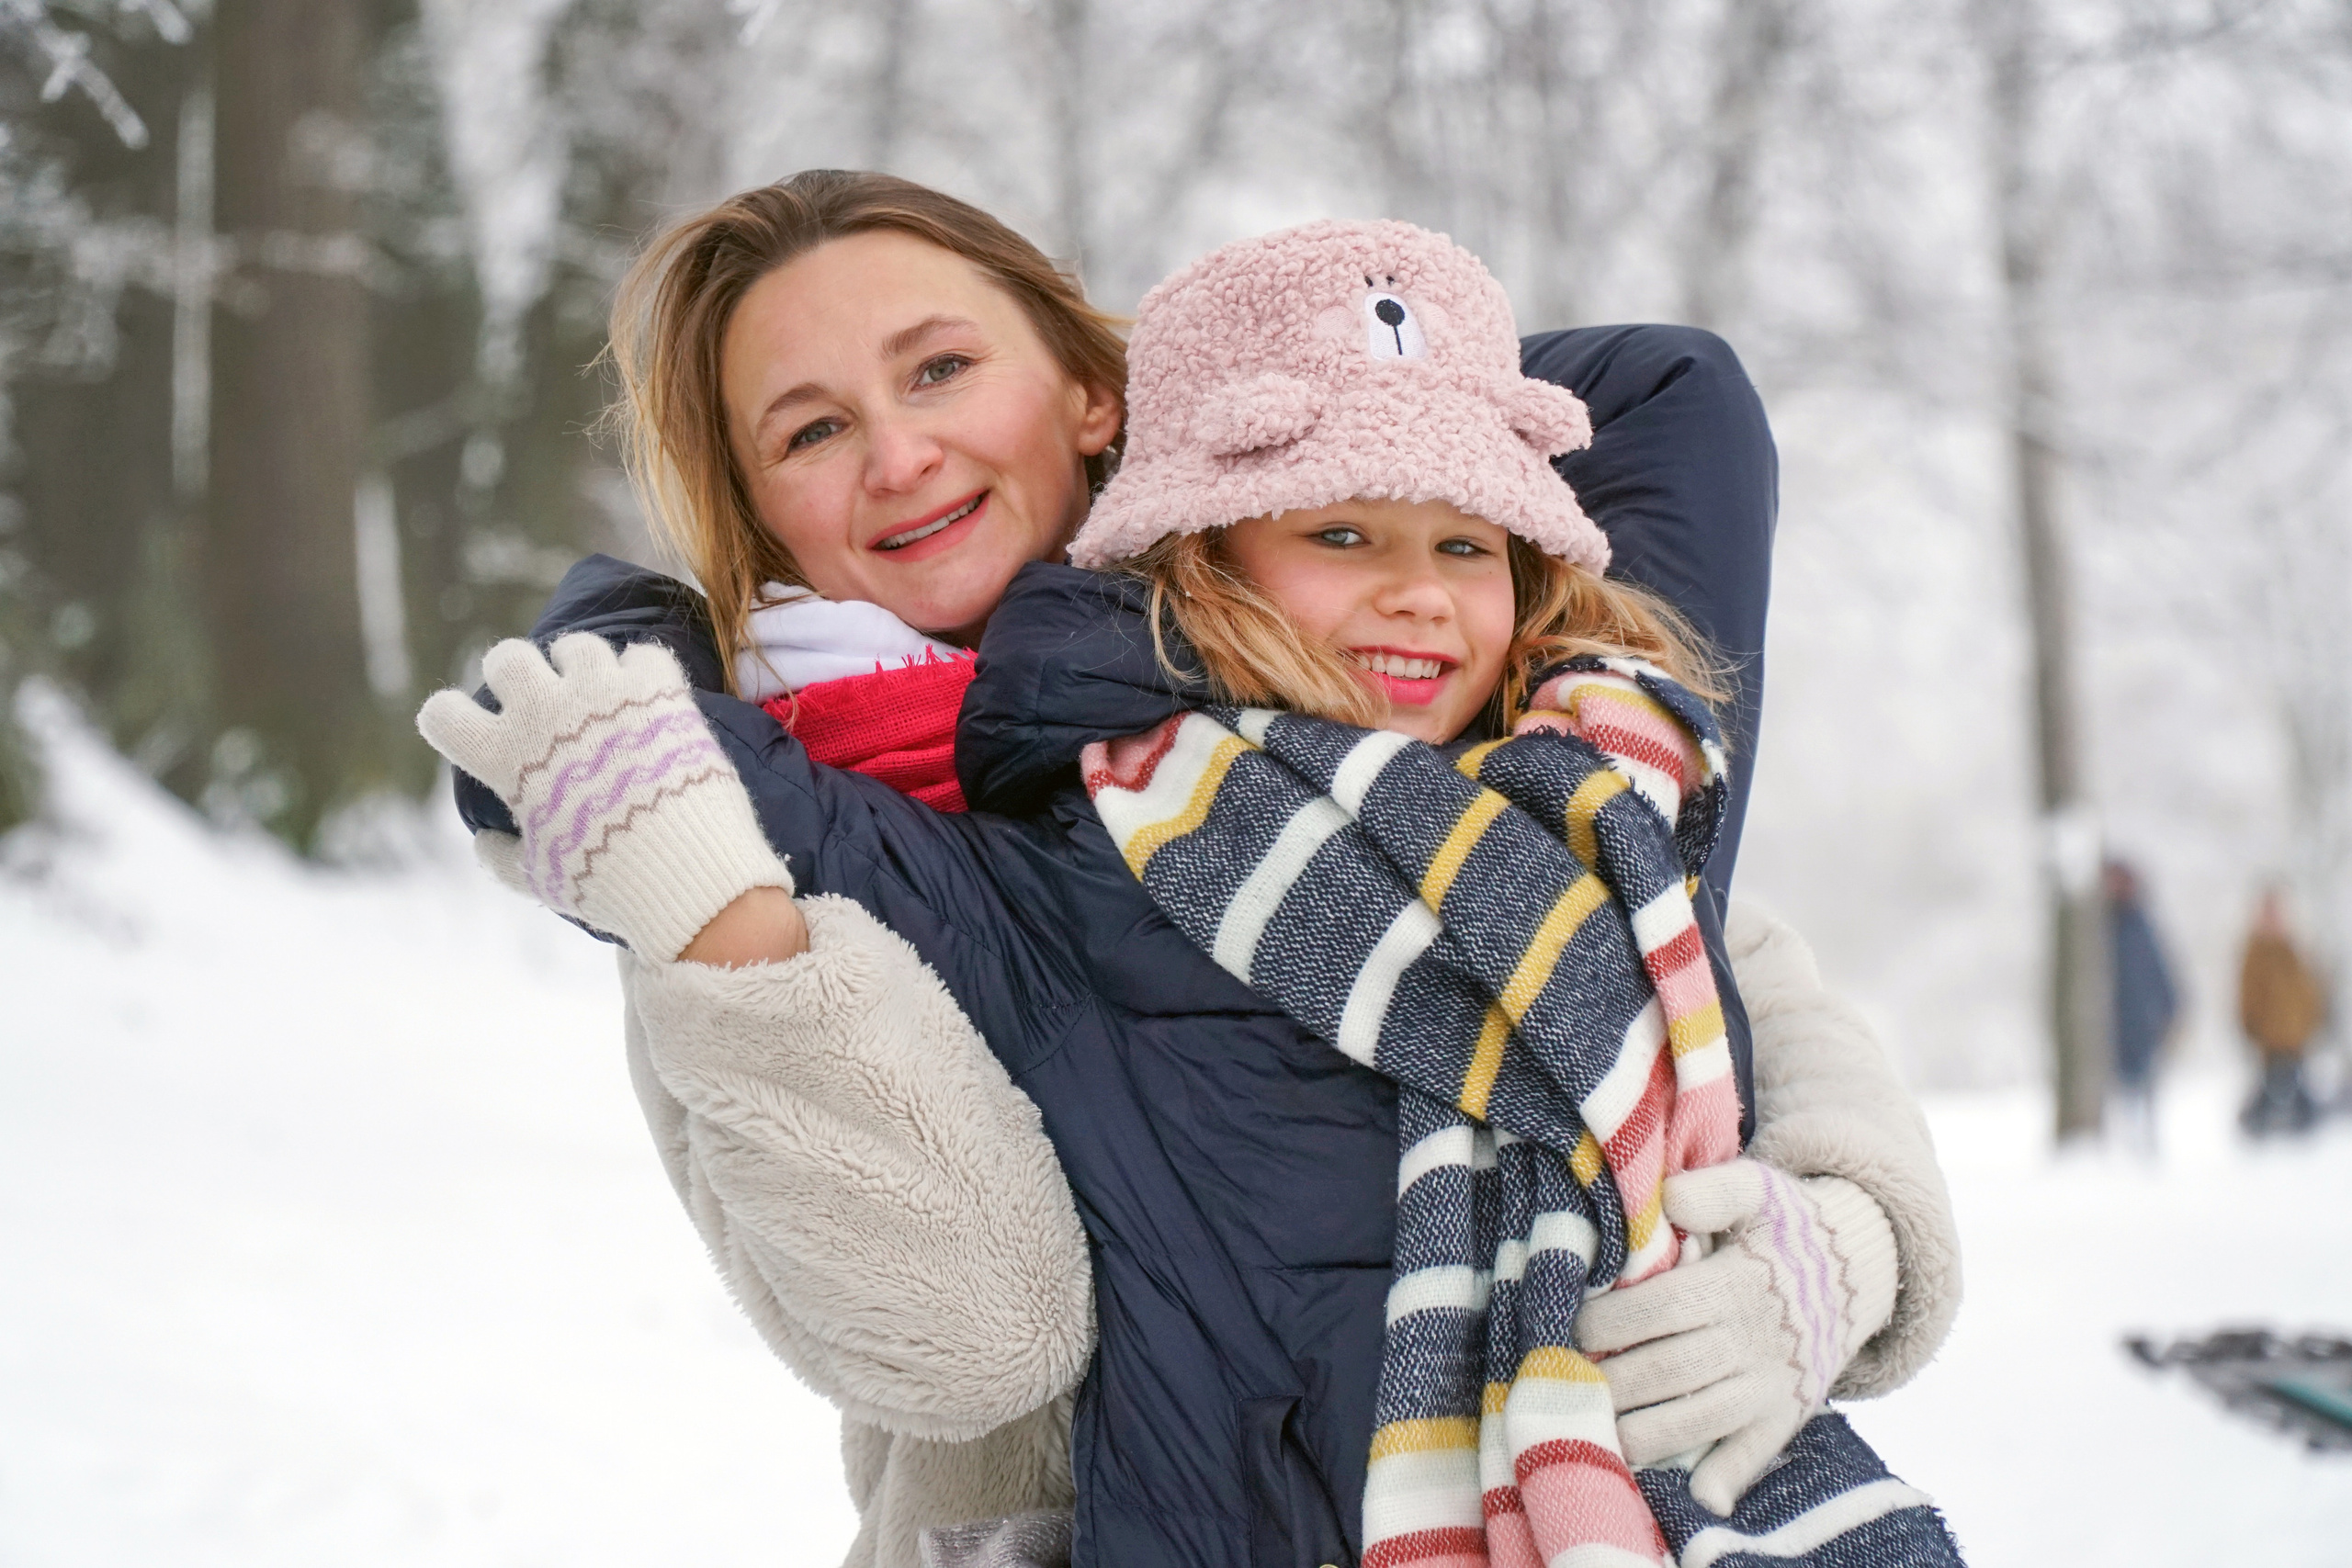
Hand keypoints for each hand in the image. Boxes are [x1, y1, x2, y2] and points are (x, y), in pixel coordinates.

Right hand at [416, 633, 793, 960]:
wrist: (686, 871)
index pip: (443, 714)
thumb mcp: (542, 880)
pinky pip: (643, 655)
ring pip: (575, 646)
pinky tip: (649, 699)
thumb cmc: (606, 882)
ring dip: (581, 668)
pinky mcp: (656, 686)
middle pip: (506, 659)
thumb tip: (484, 840)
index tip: (469, 731)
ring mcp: (602, 692)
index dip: (450, 721)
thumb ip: (504, 858)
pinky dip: (644, 674)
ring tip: (598, 697)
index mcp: (505, 757)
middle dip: (515, 676)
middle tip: (538, 703)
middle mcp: (545, 713)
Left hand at [1575, 1159, 1897, 1513]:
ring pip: (1700, 1418)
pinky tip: (1690, 1494)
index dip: (1610, 1321)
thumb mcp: (1758, 1189)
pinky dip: (1724, 1476)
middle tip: (1564, 1381)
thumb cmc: (1787, 1225)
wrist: (1862, 1265)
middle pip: (1671, 1370)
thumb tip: (1669, 1200)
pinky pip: (1753, 1453)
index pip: (1662, 1308)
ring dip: (1644, 1432)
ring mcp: (1771, 1382)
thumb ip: (1713, 1191)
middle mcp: (1753, 1339)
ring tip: (1594, 1430)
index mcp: (1738, 1283)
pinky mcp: (1786, 1413)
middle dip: (1612, 1380)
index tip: (1571, 1325)